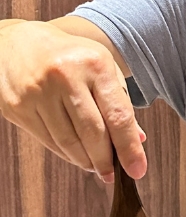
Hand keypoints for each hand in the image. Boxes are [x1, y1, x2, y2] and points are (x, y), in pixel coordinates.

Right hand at [0, 20, 145, 180]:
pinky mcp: (16, 106)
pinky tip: (75, 154)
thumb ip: (120, 103)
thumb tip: (137, 141)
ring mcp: (37, 92)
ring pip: (68, 141)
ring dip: (85, 160)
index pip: (118, 116)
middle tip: (113, 174)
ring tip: (95, 166)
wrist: (17, 42)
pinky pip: (47, 140)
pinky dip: (65, 153)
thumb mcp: (102, 69)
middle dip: (106, 160)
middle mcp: (65, 77)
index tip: (138, 170)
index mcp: (95, 65)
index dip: (129, 148)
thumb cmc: (70, 58)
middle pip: (92, 133)